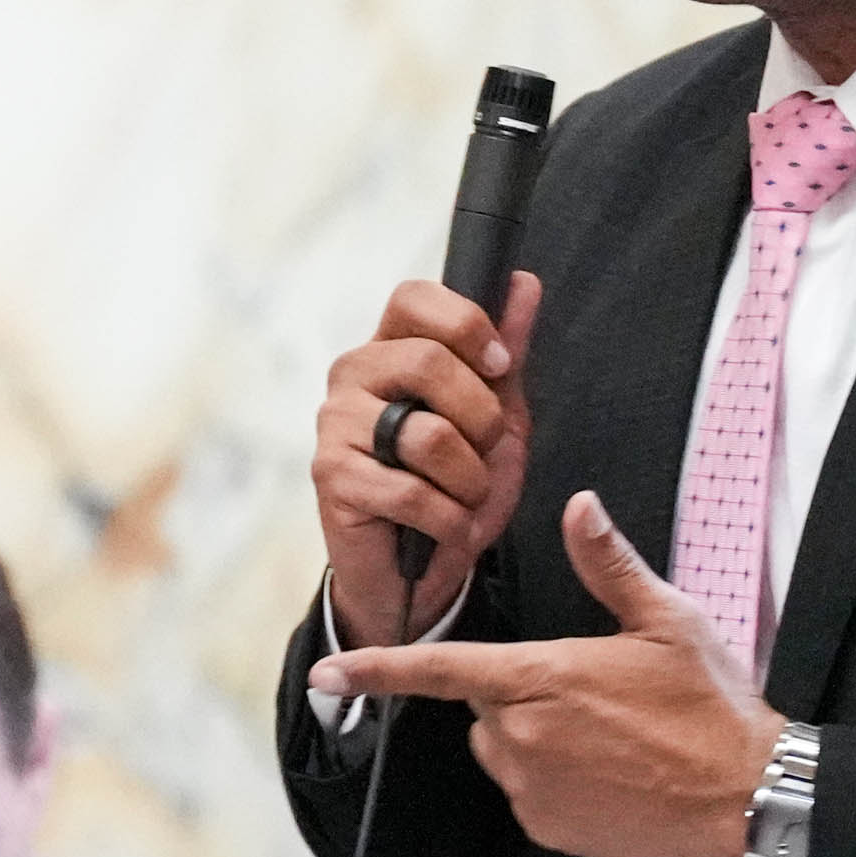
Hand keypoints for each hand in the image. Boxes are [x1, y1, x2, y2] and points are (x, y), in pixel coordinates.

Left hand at [308, 491, 783, 856]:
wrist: (748, 795)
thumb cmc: (711, 705)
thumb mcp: (667, 621)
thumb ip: (609, 565)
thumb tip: (580, 505)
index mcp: (541, 678)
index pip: (439, 668)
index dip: (377, 669)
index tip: (327, 672)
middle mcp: (522, 736)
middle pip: (487, 704)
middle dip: (523, 693)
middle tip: (599, 694)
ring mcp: (532, 788)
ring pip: (505, 750)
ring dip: (538, 739)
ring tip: (613, 737)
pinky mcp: (548, 830)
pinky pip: (530, 793)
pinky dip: (556, 781)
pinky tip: (613, 775)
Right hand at [312, 271, 543, 645]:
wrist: (418, 573)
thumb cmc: (453, 487)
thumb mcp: (496, 416)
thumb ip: (507, 352)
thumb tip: (524, 284)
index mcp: (391, 347)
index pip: (413, 297)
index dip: (466, 324)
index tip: (500, 366)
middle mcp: (353, 375)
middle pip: (428, 361)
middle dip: (483, 419)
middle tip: (485, 453)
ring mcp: (336, 424)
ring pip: (428, 434)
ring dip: (470, 480)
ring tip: (464, 499)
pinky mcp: (331, 477)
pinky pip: (413, 492)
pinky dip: (450, 520)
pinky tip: (445, 528)